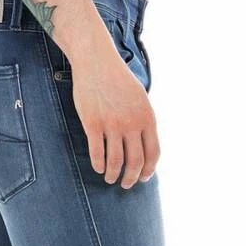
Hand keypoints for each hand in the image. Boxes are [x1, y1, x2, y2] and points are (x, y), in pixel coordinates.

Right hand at [69, 35, 159, 188]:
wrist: (97, 61)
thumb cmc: (118, 80)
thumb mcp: (140, 98)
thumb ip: (143, 121)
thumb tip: (143, 145)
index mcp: (147, 117)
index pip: (153, 153)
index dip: (149, 170)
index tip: (143, 178)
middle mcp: (132, 123)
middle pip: (135, 162)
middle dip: (131, 178)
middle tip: (126, 184)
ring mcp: (112, 124)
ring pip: (116, 161)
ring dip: (114, 175)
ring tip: (111, 178)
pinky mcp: (93, 124)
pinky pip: (97, 153)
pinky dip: (99, 165)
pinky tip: (98, 168)